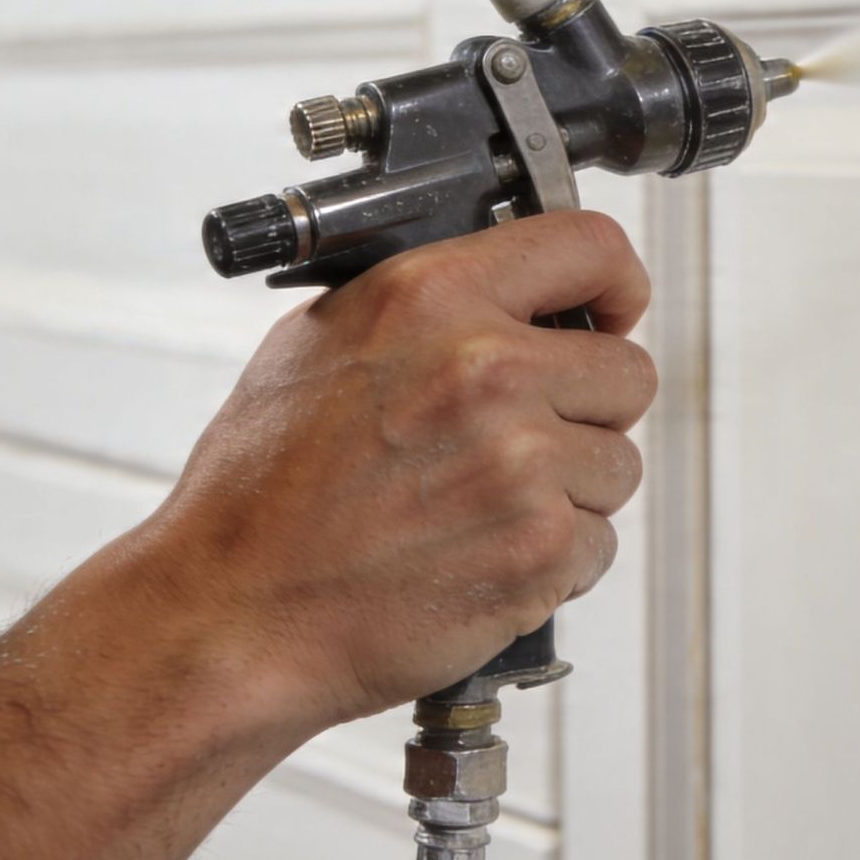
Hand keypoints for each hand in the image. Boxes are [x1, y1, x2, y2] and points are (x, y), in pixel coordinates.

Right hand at [148, 210, 655, 732]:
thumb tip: (506, 291)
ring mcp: (522, 465)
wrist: (232, 613)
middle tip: (523, 439)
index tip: (613, 308)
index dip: (615, 281)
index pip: (590, 245)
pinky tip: (479, 556)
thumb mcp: (318, 344)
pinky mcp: (539, 551)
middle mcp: (487, 370)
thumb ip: (425, 306)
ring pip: (616, 465)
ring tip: (480, 508)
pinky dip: (553, 561)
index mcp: (432, 298)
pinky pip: (597, 545)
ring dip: (570, 491)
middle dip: (587, 408)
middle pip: (626, 371)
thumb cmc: (258, 494)